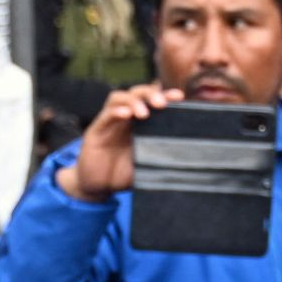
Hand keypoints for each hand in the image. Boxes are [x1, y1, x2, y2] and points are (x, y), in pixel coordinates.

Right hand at [61, 82, 180, 201]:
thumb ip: (161, 157)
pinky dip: (116, 112)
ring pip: (120, 98)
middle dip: (150, 94)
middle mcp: (125, 118)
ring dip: (133, 101)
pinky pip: (105, 115)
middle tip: (161, 103)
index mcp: (140, 123)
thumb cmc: (123, 175)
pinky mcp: (96, 131)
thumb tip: (186, 159)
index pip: (153, 102)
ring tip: (143, 112)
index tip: (179, 96)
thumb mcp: (147, 166)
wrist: (98, 187)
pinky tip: (126, 115)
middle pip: (137, 94)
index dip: (166, 96)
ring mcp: (110, 122)